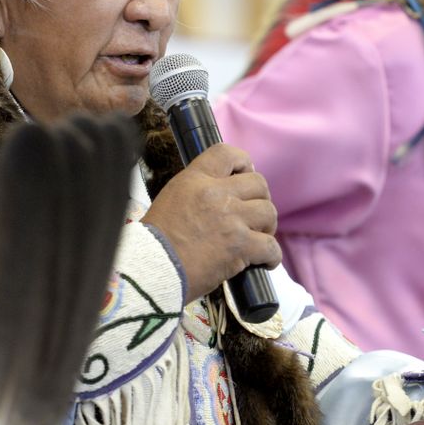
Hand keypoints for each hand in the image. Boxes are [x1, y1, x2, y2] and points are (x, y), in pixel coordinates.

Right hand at [143, 143, 280, 302]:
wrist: (151, 270)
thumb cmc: (155, 242)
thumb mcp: (172, 200)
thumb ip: (197, 192)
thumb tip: (222, 196)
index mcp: (195, 179)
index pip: (227, 153)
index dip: (243, 163)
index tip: (245, 176)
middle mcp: (215, 193)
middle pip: (258, 183)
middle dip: (260, 199)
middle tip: (253, 216)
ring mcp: (231, 219)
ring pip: (269, 212)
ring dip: (267, 227)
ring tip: (258, 238)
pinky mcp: (240, 245)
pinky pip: (271, 246)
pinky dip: (272, 256)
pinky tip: (264, 262)